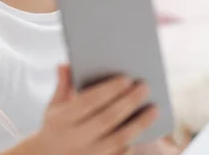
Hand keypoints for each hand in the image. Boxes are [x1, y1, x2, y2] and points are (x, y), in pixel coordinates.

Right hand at [34, 65, 158, 154]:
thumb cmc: (56, 128)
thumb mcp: (54, 107)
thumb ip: (63, 85)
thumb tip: (65, 64)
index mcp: (61, 120)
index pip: (88, 102)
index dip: (108, 90)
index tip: (127, 78)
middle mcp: (74, 139)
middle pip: (107, 119)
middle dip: (128, 101)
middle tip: (145, 86)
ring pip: (119, 139)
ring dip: (139, 123)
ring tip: (154, 108)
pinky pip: (121, 154)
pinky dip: (135, 141)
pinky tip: (147, 128)